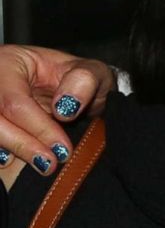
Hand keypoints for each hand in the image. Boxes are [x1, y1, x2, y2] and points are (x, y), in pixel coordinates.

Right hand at [0, 45, 115, 175]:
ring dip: (14, 151)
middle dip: (22, 145)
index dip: (38, 128)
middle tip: (50, 164)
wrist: (72, 93)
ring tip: (43, 165)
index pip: (14, 101)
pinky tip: (16, 163)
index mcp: (9, 62)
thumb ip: (84, 81)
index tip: (62, 149)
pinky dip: (3, 154)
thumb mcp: (93, 72)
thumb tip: (66, 106)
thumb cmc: (78, 79)